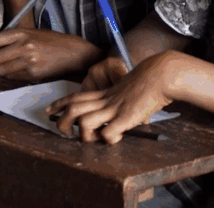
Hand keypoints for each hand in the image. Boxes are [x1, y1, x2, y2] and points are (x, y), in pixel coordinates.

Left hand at [0, 29, 103, 80]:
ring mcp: (28, 61)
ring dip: (0, 70)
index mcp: (21, 33)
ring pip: (0, 71)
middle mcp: (23, 46)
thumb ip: (11, 39)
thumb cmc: (51, 41)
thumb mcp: (32, 33)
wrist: (72, 52)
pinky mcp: (32, 73)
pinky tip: (21, 69)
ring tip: (10, 65)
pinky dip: (11, 75)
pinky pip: (12, 77)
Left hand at [47, 51, 182, 143]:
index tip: (49, 109)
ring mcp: (115, 109)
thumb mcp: (132, 87)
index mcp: (107, 92)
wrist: (163, 74)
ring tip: (93, 138)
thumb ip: (125, 99)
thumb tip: (127, 113)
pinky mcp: (125, 117)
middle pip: (74, 109)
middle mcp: (107, 100)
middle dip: (63, 121)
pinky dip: (108, 139)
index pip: (77, 96)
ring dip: (84, 135)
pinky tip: (116, 138)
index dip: (60, 103)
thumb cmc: (153, 79)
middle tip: (64, 130)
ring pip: (84, 122)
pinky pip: (107, 133)